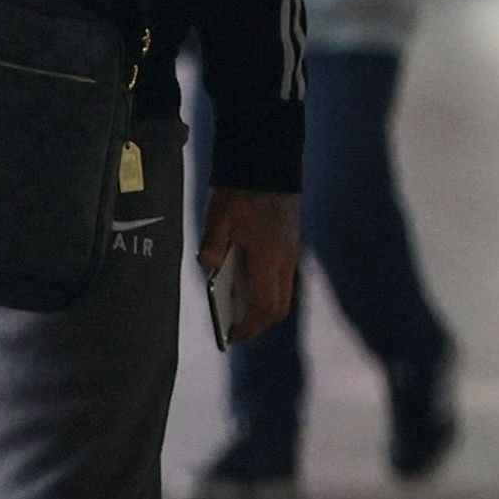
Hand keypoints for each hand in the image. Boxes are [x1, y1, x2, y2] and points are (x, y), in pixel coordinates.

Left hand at [199, 188, 301, 344]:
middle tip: (233, 326)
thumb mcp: (220, 215)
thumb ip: (212, 243)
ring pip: (283, 293)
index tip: (232, 335)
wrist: (268, 163)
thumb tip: (207, 267)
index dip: (249, 325)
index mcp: (269, 257)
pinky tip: (243, 283)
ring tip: (234, 308)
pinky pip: (281, 278)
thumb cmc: (243, 190)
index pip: (265, 306)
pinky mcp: (290, 245)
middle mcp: (286, 260)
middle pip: (278, 306)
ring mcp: (291, 252)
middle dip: (257, 321)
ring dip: (261, 305)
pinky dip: (264, 288)